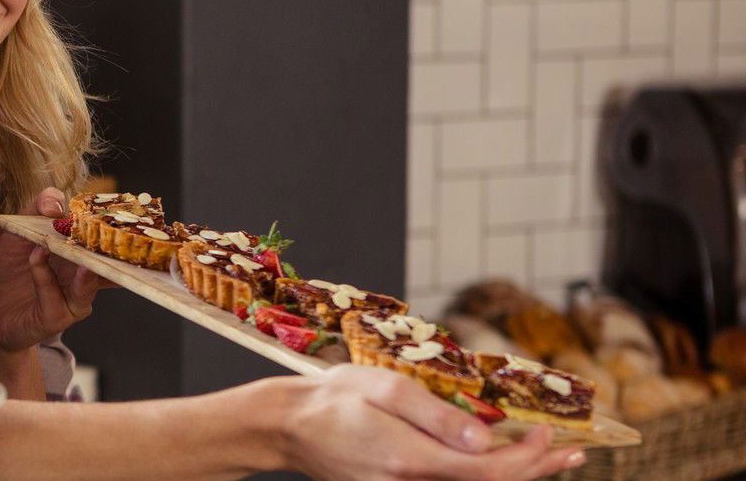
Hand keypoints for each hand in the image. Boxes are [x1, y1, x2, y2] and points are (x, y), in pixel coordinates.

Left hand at [0, 187, 106, 353]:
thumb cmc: (11, 271)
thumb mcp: (19, 231)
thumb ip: (36, 208)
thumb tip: (56, 204)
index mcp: (82, 256)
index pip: (108, 242)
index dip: (119, 228)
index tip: (127, 210)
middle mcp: (85, 280)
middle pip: (109, 266)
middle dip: (116, 251)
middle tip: (117, 231)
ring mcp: (73, 300)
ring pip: (88, 286)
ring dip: (86, 270)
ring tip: (83, 258)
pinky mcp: (54, 317)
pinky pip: (53, 296)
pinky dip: (45, 276)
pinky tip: (38, 257)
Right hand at [281, 365, 584, 480]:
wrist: (289, 425)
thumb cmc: (334, 398)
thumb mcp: (386, 389)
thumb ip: (436, 415)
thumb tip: (485, 438)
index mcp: (410, 458)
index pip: (488, 471)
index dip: (526, 457)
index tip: (548, 431)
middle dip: (536, 471)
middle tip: (574, 452)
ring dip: (516, 476)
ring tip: (553, 459)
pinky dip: (485, 478)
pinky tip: (501, 463)